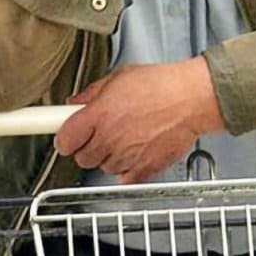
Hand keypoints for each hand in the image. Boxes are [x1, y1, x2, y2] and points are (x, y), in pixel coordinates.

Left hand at [54, 57, 225, 183]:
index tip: (67, 136)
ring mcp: (126, 156)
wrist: (191, 99)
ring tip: (124, 137)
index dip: (65, 139)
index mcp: (99, 115)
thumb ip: (93, 93)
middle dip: (87, 147)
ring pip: (102, 168)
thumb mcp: (119, 77)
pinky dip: (126, 167)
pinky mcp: (143, 169)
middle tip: (100, 134)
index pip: (64, 140)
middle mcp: (110, 138)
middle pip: (82, 158)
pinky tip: (135, 150)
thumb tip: (75, 102)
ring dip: (108, 157)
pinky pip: (123, 177)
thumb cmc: (161, 84)